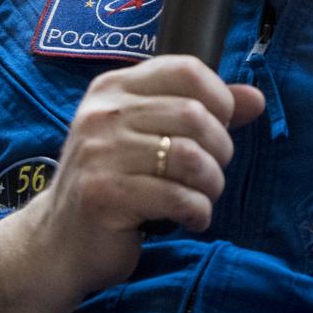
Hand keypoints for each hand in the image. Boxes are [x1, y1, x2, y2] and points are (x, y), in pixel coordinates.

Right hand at [0, 56, 263, 312]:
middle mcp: (103, 114)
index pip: (186, 70)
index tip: (220, 128)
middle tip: (210, 174)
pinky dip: (197, 212)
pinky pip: (176, 197)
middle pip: (194, 114)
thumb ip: (200, 111)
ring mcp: (99, 154)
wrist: (58, 243)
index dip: (220, 99)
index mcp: (113, 88)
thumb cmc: (114, 184)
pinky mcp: (104, 195)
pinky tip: (191, 219)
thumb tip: (255, 99)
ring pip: (190, 157)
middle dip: (220, 150)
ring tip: (202, 197)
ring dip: (211, 184)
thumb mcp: (148, 137)